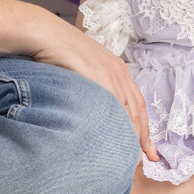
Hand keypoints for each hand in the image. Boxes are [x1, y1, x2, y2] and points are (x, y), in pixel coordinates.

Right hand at [33, 24, 158, 162]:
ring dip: (133, 136)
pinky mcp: (98, 75)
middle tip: (149, 160)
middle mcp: (118, 71)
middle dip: (144, 138)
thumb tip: (91, 111)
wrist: (44, 34)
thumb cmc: (56, 52)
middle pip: (137, 110)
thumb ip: (92, 87)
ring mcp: (109, 73)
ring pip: (128, 111)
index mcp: (117, 69)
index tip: (149, 148)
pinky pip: (113, 104)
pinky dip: (119, 125)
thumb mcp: (81, 71)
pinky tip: (118, 141)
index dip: (144, 128)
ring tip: (133, 159)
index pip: (137, 104)